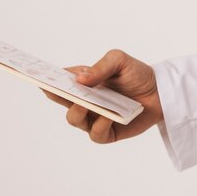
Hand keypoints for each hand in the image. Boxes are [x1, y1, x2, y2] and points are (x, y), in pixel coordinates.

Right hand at [43, 50, 162, 143]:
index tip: (36, 76)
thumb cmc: (137, 74)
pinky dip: (100, 125)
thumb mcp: (119, 61)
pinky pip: (96, 134)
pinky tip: (108, 118)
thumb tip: (79, 80)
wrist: (160, 92)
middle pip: (61, 101)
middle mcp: (85, 100)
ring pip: (74, 119)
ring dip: (78, 112)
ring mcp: (94, 117)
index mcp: (82, 82)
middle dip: (55, 95)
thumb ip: (100, 67)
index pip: (58, 81)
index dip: (45, 79)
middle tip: (54, 89)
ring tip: (86, 105)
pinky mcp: (108, 132)